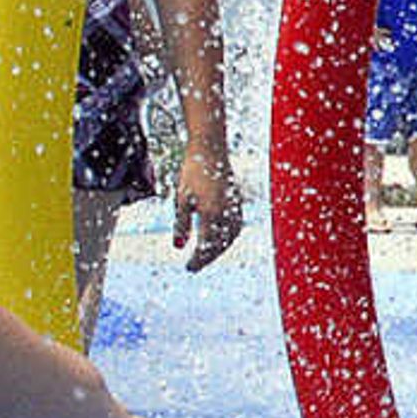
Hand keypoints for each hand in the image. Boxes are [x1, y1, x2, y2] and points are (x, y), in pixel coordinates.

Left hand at [174, 144, 242, 269]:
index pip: (205, 246)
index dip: (197, 260)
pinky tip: (219, 239)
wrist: (211, 150)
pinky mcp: (238, 202)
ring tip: (206, 255)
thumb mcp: (181, 199)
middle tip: (194, 266)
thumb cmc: (193, 172)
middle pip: (219, 246)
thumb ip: (180, 224)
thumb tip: (178, 247)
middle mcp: (226, 214)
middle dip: (207, 258)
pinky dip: (228, 238)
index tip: (188, 268)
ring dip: (219, 250)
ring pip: (230, 238)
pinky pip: (236, 227)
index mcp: (211, 214)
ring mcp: (235, 208)